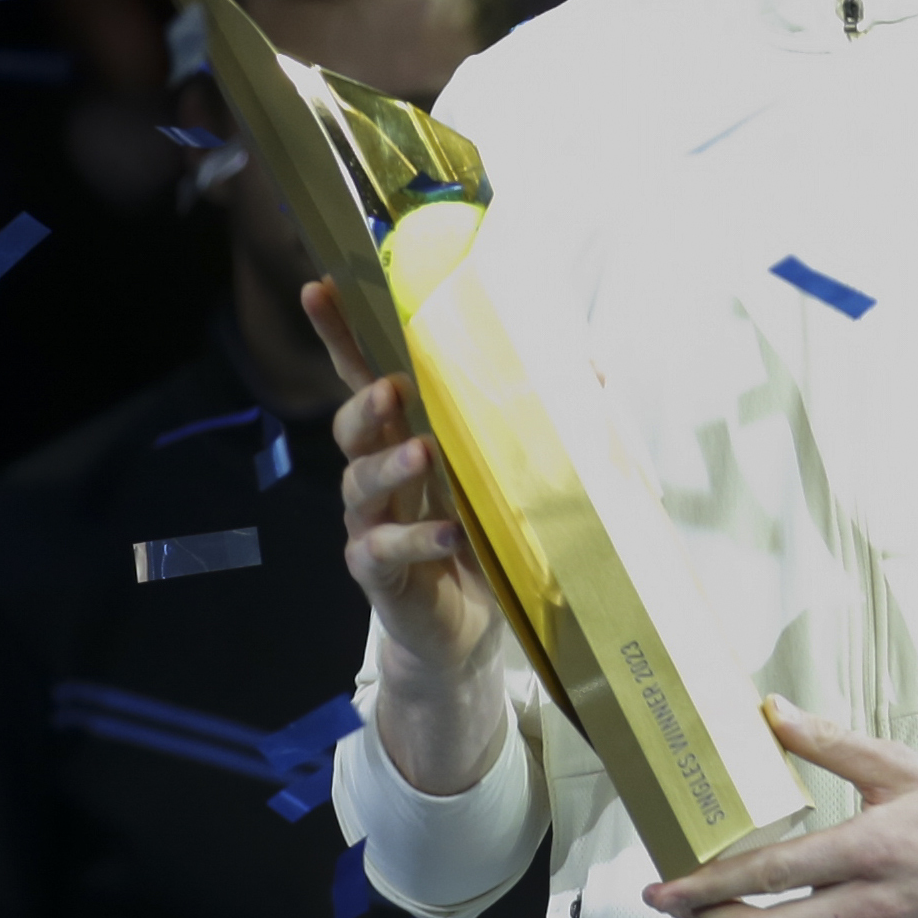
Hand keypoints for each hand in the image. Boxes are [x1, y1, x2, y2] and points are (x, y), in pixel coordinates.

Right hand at [312, 280, 508, 798]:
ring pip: (360, 482)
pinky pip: (383, 548)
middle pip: (351, 424)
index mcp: (406, 435)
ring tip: (424, 454)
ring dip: (391, 465)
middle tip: (394, 389)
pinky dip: (416, 538)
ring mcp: (371, 523)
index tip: (324, 287)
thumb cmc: (486, 538)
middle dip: (365, 402)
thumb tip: (594, 367)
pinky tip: (450, 533)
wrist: (469, 630)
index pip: (365, 375)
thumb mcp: (516, 476)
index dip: (342, 333)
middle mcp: (378, 473)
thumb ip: (543, 423)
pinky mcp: (376, 572)